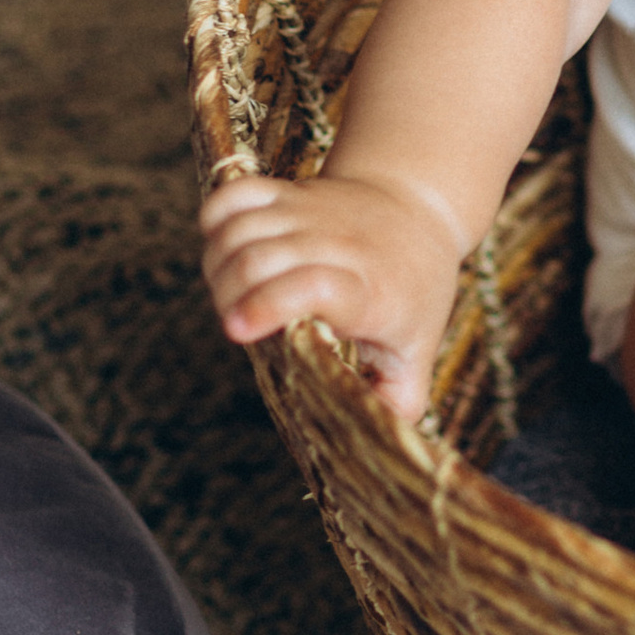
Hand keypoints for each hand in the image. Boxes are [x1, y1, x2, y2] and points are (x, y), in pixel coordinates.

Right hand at [199, 169, 466, 422]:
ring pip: (238, 231)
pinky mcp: (287, 192)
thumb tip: (372, 441)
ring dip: (218, 267)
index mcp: (369, 291)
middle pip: (258, 260)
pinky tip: (224, 248)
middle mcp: (336, 245)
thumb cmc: (414, 290)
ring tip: (233, 295)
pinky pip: (234, 195)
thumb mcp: (417, 348)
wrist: (418, 210)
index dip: (269, 305)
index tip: (240, 330)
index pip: (314, 285)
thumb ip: (396, 401)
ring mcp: (309, 213)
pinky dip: (215, 220)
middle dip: (230, 298)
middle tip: (240, 324)